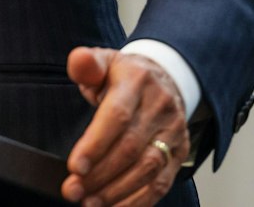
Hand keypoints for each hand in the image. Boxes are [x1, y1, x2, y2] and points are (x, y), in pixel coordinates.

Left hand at [61, 46, 188, 205]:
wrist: (165, 80)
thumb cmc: (125, 76)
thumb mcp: (104, 61)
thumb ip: (87, 64)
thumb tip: (79, 60)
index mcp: (137, 82)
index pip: (117, 116)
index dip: (96, 144)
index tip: (75, 167)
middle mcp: (159, 108)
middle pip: (130, 148)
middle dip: (100, 174)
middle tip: (74, 190)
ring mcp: (173, 133)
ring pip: (148, 169)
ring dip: (117, 191)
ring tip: (90, 202)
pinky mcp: (180, 153)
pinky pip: (162, 182)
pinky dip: (138, 200)